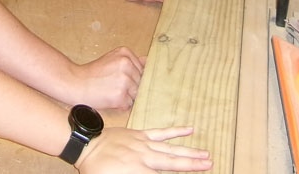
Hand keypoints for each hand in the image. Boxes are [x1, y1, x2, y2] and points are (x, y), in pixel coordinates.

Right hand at [69, 46, 143, 109]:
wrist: (75, 83)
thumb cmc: (92, 74)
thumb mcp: (112, 59)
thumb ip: (130, 60)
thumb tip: (148, 62)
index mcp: (125, 53)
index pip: (142, 69)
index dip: (133, 77)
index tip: (122, 79)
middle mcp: (126, 64)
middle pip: (141, 81)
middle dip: (131, 87)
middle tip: (114, 86)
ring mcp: (124, 80)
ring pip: (136, 94)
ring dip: (126, 97)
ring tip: (111, 92)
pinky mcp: (120, 95)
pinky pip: (129, 104)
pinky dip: (121, 105)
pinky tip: (110, 99)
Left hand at [77, 126, 211, 172]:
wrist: (87, 145)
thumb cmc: (97, 170)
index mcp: (139, 172)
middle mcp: (145, 158)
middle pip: (174, 163)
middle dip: (193, 165)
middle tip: (211, 165)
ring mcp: (144, 144)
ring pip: (171, 149)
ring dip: (189, 152)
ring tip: (206, 155)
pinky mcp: (141, 134)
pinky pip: (161, 133)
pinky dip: (176, 131)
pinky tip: (190, 129)